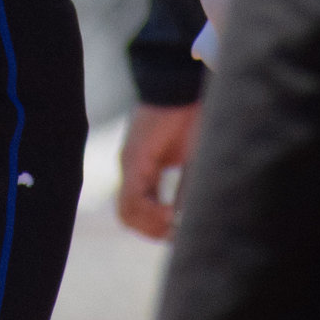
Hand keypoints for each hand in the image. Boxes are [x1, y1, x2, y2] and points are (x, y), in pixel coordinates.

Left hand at [116, 99, 199, 238]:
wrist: (182, 86)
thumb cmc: (192, 118)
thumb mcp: (192, 161)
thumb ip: (186, 189)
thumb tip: (187, 220)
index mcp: (143, 170)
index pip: (138, 210)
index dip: (157, 227)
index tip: (180, 232)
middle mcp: (130, 168)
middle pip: (129, 216)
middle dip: (153, 230)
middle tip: (176, 233)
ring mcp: (129, 163)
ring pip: (127, 211)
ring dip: (152, 225)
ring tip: (175, 224)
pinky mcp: (134, 157)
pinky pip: (132, 197)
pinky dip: (151, 212)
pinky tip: (172, 213)